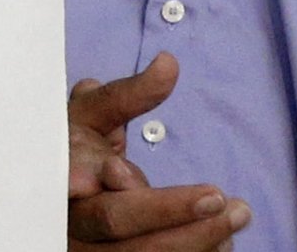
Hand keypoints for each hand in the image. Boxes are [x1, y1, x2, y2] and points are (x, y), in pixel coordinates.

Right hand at [68, 53, 251, 248]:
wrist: (58, 181)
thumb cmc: (78, 142)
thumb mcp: (95, 112)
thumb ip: (130, 93)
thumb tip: (168, 64)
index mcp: (63, 183)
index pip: (104, 202)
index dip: (147, 203)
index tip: (196, 190)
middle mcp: (72, 225)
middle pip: (124, 230)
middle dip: (178, 215)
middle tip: (224, 199)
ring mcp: (89, 251)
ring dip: (198, 240)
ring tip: (238, 215)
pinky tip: (222, 241)